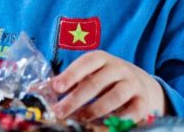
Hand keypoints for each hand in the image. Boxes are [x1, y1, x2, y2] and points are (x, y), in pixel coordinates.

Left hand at [50, 51, 165, 121]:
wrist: (139, 84)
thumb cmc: (106, 80)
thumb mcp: (90, 74)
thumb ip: (70, 81)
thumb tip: (40, 89)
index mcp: (102, 58)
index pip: (86, 62)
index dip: (71, 74)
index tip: (56, 88)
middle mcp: (118, 68)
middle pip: (96, 83)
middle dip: (76, 99)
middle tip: (60, 111)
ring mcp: (132, 84)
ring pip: (114, 96)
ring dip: (95, 110)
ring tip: (80, 119)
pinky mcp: (142, 101)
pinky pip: (133, 111)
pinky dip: (120, 119)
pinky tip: (106, 125)